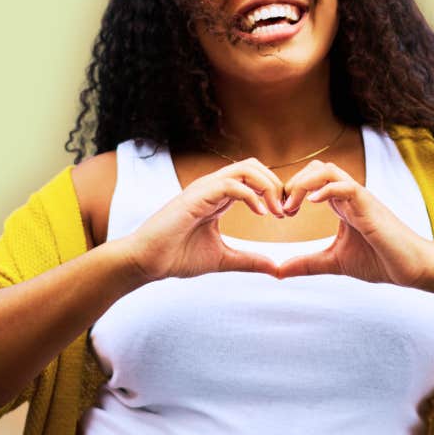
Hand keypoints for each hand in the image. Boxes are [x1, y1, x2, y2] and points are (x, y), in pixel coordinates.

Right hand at [121, 158, 286, 281]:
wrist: (147, 262)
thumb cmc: (176, 257)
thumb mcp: (223, 259)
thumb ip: (249, 260)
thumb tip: (276, 268)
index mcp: (218, 197)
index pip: (253, 178)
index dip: (274, 191)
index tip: (286, 214)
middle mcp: (212, 187)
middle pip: (253, 166)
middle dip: (275, 185)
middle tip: (286, 211)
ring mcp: (204, 188)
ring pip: (246, 168)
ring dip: (268, 187)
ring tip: (276, 212)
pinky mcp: (197, 196)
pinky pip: (231, 184)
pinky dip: (251, 196)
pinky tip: (261, 214)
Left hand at [275, 160, 431, 285]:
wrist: (412, 268)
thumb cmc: (380, 261)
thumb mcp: (334, 263)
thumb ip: (307, 264)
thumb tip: (278, 272)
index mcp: (342, 204)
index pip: (312, 180)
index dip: (291, 191)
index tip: (280, 213)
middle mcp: (350, 196)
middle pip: (316, 168)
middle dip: (293, 183)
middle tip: (282, 209)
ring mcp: (360, 198)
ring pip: (327, 170)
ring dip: (303, 183)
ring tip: (292, 206)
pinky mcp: (369, 206)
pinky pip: (346, 186)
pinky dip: (325, 189)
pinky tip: (311, 203)